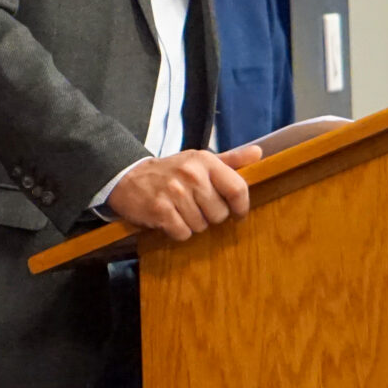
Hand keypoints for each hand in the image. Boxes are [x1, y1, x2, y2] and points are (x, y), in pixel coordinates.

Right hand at [103, 146, 259, 240]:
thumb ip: (231, 160)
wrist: (128, 177)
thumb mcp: (199, 161)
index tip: (237, 213)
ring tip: (180, 211)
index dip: (241, 207)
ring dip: (192, 224)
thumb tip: (259, 153)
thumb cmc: (171, 172)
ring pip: (201, 226)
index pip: (237, 189)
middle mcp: (191, 174)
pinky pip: (182, 233)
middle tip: (196, 207)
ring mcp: (174, 192)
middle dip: (210, 216)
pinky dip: (177, 231)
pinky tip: (170, 219)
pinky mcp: (160, 210)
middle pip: (220, 214)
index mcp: (205, 161)